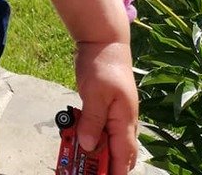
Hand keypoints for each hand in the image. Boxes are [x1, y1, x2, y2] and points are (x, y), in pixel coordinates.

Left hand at [74, 41, 138, 174]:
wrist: (105, 40)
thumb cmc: (103, 63)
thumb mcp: (94, 92)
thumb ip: (92, 121)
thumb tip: (88, 146)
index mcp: (125, 119)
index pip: (123, 156)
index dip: (114, 172)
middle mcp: (124, 120)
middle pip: (118, 153)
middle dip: (103, 165)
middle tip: (83, 169)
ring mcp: (117, 114)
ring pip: (109, 141)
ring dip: (94, 150)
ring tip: (76, 155)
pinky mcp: (107, 107)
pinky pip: (101, 128)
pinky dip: (90, 134)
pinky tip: (76, 135)